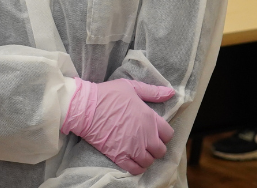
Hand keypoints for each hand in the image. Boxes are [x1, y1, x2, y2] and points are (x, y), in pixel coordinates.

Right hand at [61, 78, 175, 174]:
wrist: (85, 107)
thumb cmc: (107, 95)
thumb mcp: (131, 87)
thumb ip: (152, 92)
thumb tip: (171, 93)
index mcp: (149, 118)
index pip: (168, 134)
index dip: (163, 133)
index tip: (155, 131)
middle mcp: (145, 136)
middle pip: (161, 150)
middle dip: (155, 147)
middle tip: (146, 142)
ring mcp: (132, 148)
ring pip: (149, 161)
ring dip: (146, 157)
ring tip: (138, 151)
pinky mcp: (119, 156)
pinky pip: (136, 169)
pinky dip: (136, 167)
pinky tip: (132, 159)